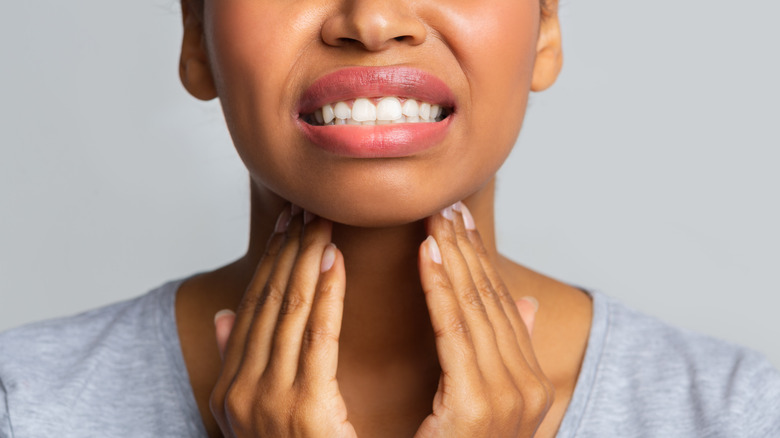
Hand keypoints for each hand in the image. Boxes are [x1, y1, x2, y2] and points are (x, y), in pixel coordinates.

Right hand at [209, 205, 356, 437]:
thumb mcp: (259, 416)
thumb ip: (240, 362)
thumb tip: (221, 316)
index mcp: (231, 389)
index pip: (255, 306)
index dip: (271, 259)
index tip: (288, 220)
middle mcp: (240, 390)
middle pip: (268, 300)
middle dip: (288, 248)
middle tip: (307, 204)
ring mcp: (266, 402)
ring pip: (288, 309)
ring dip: (305, 257)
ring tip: (323, 218)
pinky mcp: (302, 411)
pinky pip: (314, 338)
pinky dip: (323, 294)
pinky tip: (333, 259)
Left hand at [414, 202, 553, 437]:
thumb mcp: (484, 403)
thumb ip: (503, 350)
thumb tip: (524, 301)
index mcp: (529, 384)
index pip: (500, 305)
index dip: (480, 259)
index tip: (460, 221)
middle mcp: (527, 388)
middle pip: (490, 299)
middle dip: (466, 248)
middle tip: (446, 203)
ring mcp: (508, 399)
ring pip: (474, 307)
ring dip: (453, 255)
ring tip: (433, 216)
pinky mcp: (476, 407)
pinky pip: (454, 332)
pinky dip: (441, 287)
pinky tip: (425, 253)